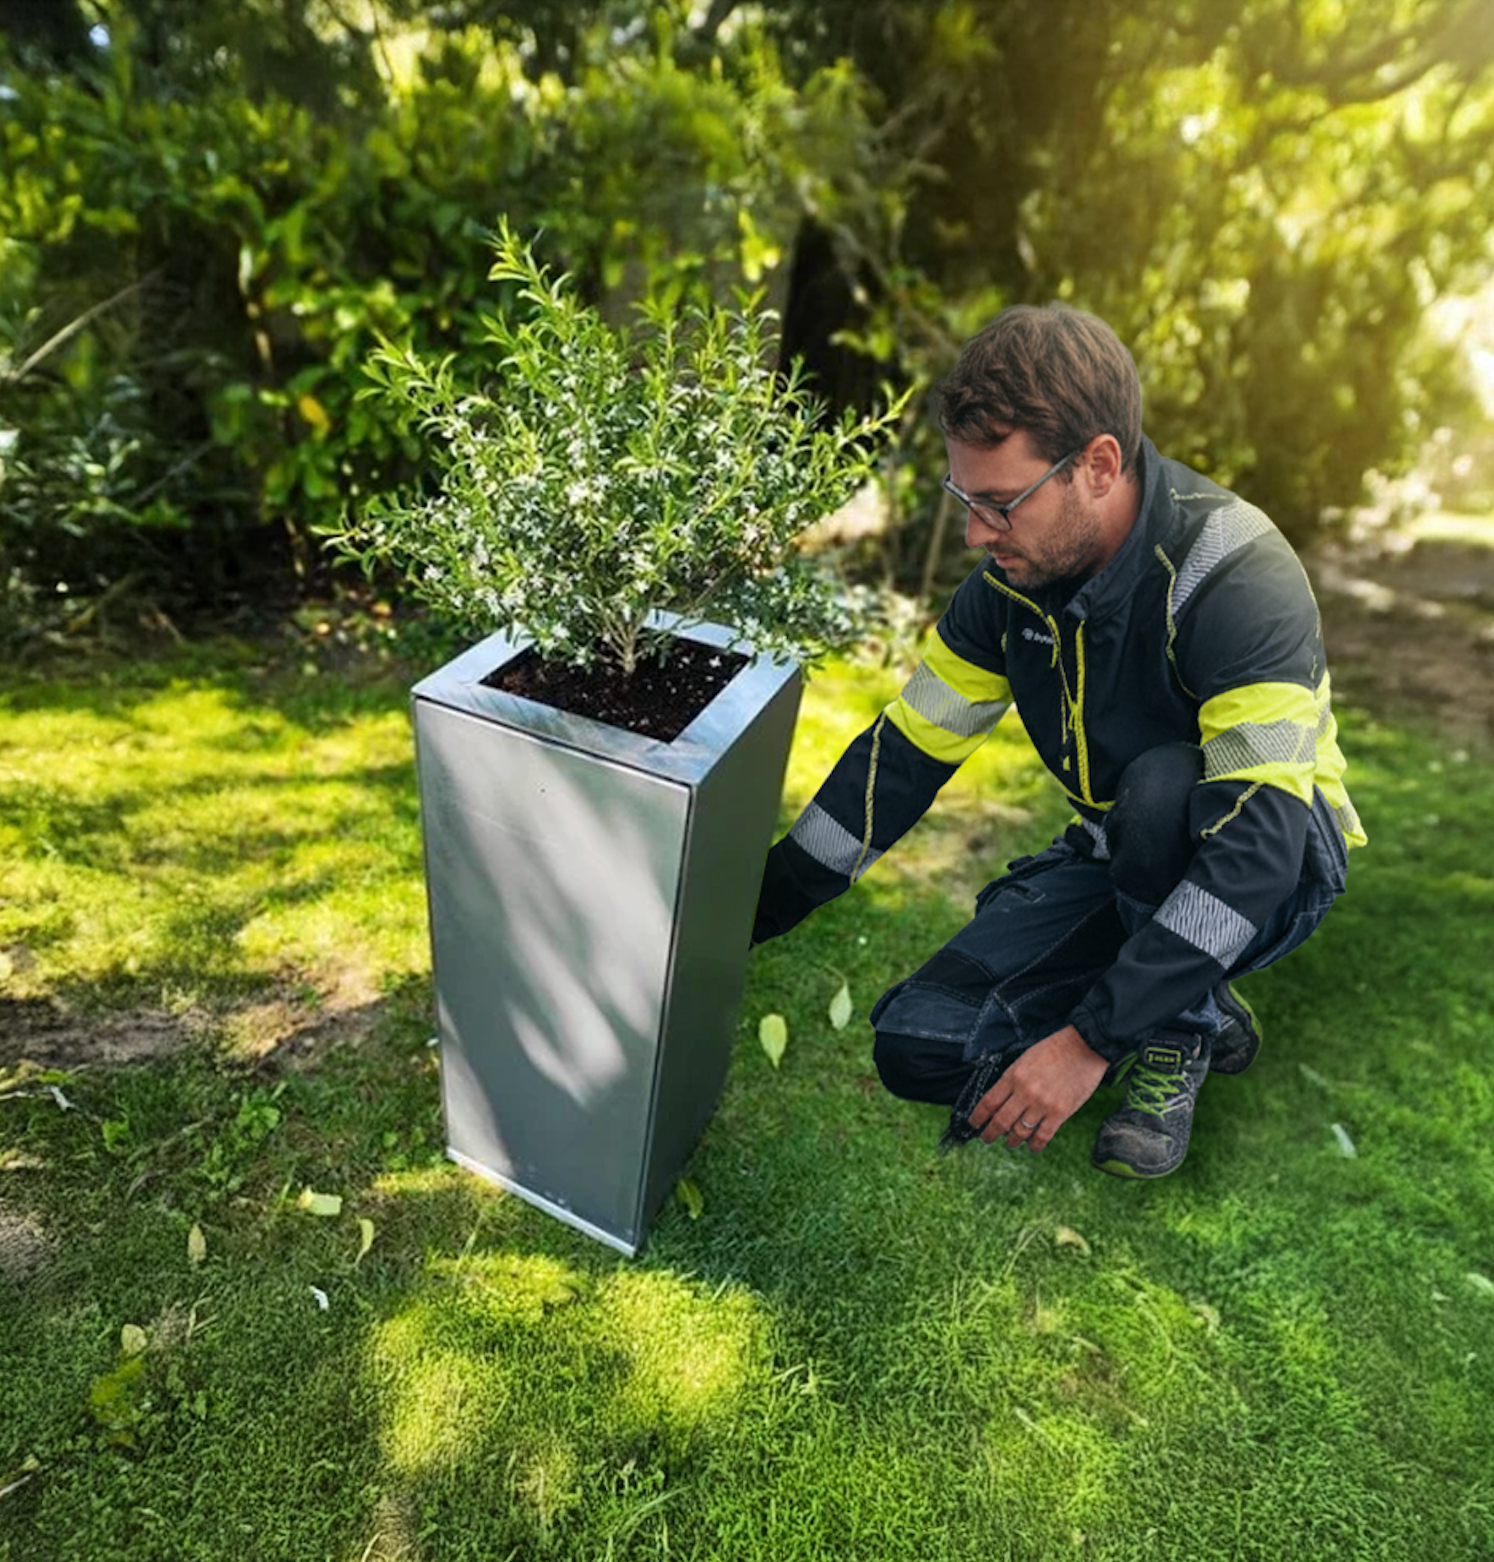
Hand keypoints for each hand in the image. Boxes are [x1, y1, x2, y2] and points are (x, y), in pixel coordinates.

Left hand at [968, 1025, 1108, 1153]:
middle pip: (1001, 1120)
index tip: (973, 1123)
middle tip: (986, 1138)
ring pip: (1020, 1131)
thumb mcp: (1025, 1059)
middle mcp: (1025, 1092)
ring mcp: (1043, 1104)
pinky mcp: (1060, 1113)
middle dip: (990, 1133)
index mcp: (1013, 1075)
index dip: (978, 1116)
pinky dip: (1035, 1145)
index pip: (989, 1102)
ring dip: (1012, 1140)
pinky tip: (1031, 1146)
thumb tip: (1001, 1102)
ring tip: (1010, 1142)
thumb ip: (1013, 1080)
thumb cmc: (1054, 1050)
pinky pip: (1043, 1136)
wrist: (1085, 1047)